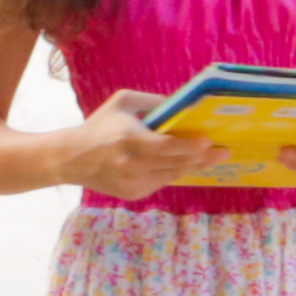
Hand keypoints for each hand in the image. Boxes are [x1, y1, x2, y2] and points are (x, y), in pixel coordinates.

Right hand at [60, 89, 246, 197]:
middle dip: (203, 158)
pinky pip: (162, 181)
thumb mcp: (123, 103)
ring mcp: (133, 183)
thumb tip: (182, 105)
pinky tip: (189, 164)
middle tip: (224, 152)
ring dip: (194, 167)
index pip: (165, 146)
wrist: (71, 159)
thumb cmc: (99, 126)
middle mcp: (132, 164)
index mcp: (129, 139)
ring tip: (213, 158)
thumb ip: (153, 101)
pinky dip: (176, 172)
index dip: (189, 146)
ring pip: (173, 175)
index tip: (208, 141)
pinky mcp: (134, 194)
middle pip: (175, 164)